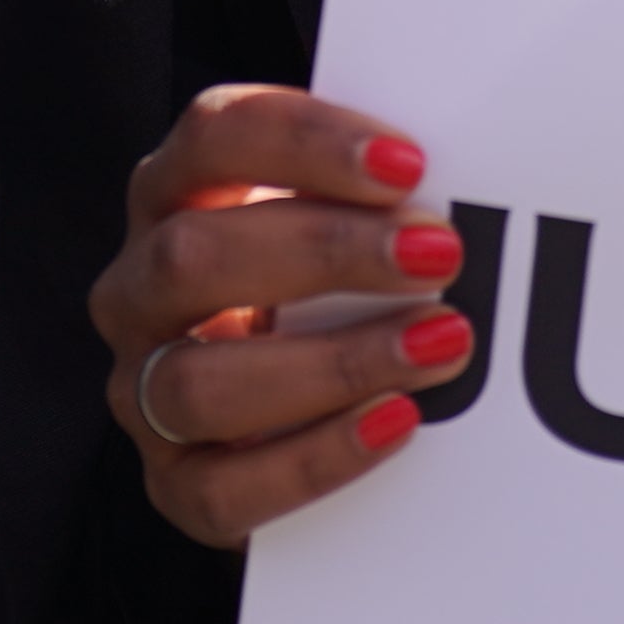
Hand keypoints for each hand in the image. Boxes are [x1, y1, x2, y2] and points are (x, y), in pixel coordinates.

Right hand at [89, 84, 473, 549]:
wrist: (282, 424)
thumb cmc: (322, 292)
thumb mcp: (335, 220)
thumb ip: (376, 191)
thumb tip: (484, 165)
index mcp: (173, 193)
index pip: (214, 135)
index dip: (306, 141)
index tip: (409, 164)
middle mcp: (139, 287)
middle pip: (193, 256)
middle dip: (325, 252)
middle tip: (438, 256)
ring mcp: (141, 391)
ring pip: (198, 383)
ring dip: (330, 364)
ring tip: (439, 347)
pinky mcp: (173, 486)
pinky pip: (224, 489)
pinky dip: (316, 457)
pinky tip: (396, 423)